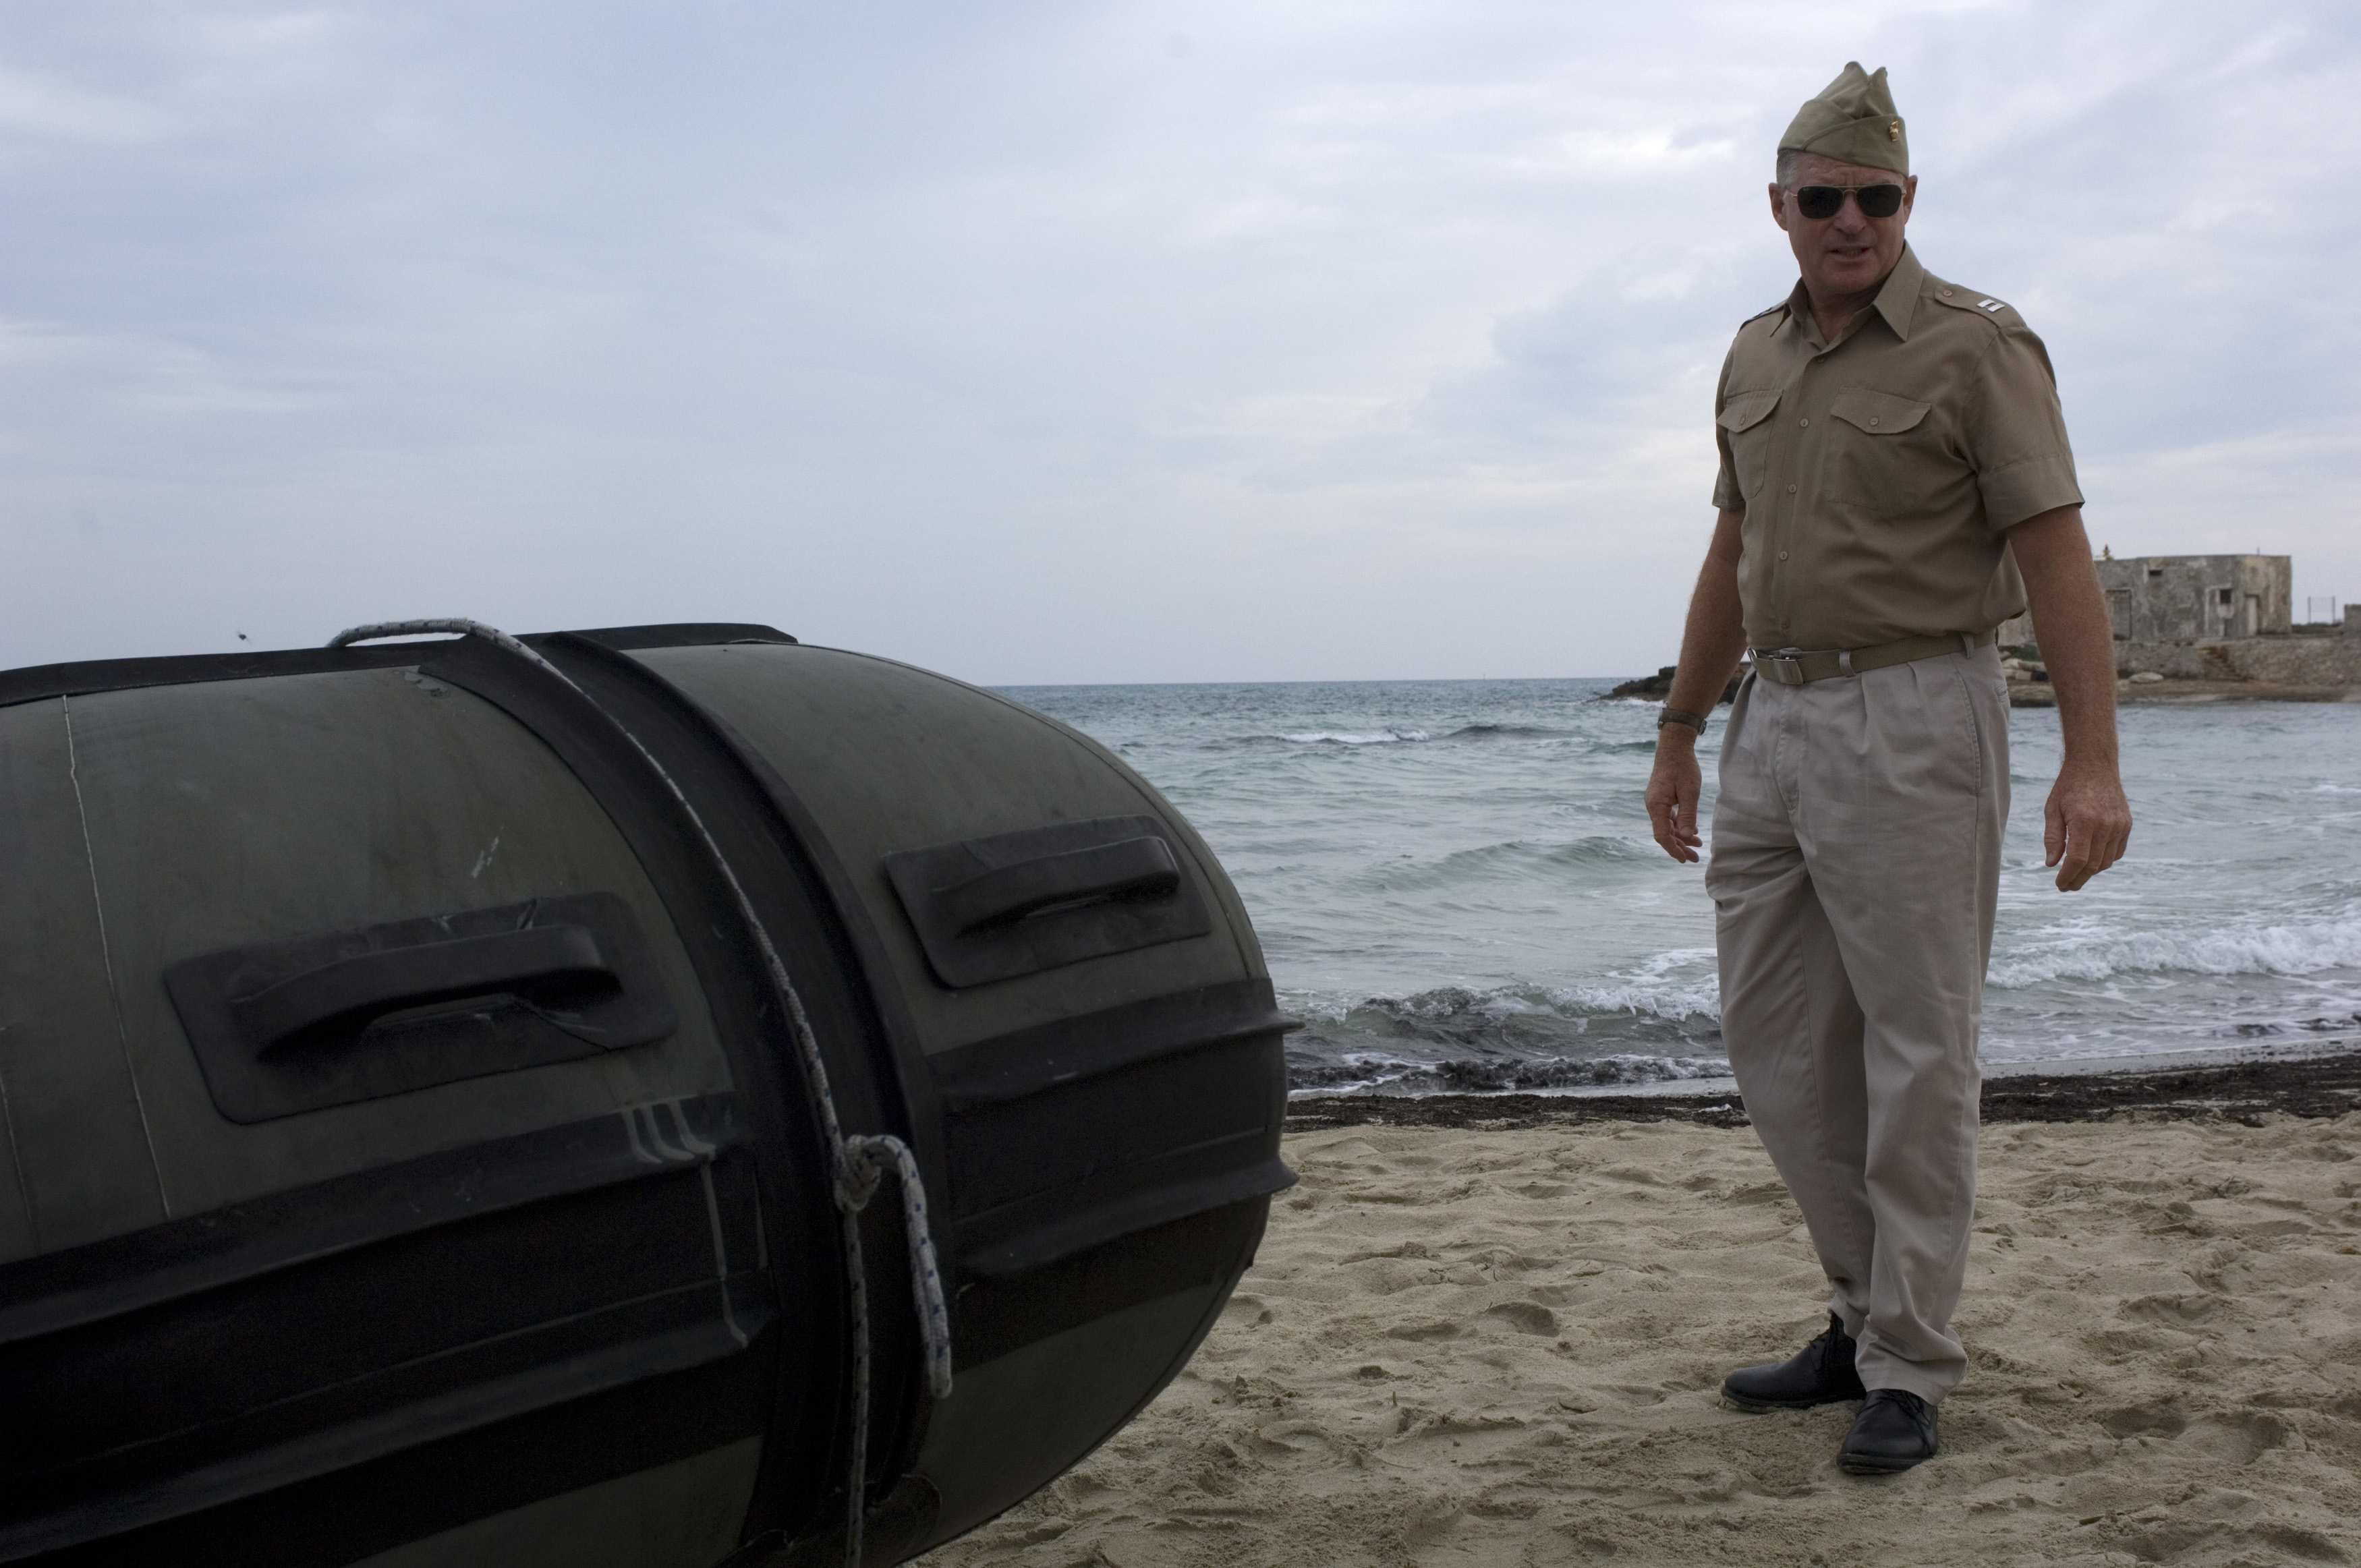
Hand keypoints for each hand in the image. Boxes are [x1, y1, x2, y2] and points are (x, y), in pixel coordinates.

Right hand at [1646, 734, 1704, 863]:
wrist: (1673, 747)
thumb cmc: (1682, 767)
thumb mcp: (1690, 792)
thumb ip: (1687, 815)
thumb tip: (1685, 837)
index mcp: (1656, 806)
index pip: (1662, 835)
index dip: (1673, 849)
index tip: (1684, 859)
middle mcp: (1653, 806)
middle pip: (1664, 834)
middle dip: (1679, 847)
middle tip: (1694, 858)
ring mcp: (1656, 803)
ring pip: (1667, 826)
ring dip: (1680, 837)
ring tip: (1697, 845)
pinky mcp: (1661, 799)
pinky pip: (1668, 818)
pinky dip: (1679, 826)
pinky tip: (1691, 831)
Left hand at [2044, 757, 2130, 890]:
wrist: (2095, 765)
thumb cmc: (2069, 786)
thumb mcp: (2052, 809)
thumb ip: (2052, 838)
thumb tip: (2051, 864)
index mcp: (2086, 820)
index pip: (2078, 859)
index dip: (2068, 876)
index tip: (2059, 885)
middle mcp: (2107, 825)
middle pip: (2094, 865)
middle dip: (2078, 879)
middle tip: (2066, 886)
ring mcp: (2120, 825)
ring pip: (2106, 861)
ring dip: (2091, 872)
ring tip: (2075, 875)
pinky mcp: (2127, 824)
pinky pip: (2117, 852)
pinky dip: (2104, 860)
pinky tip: (2091, 860)